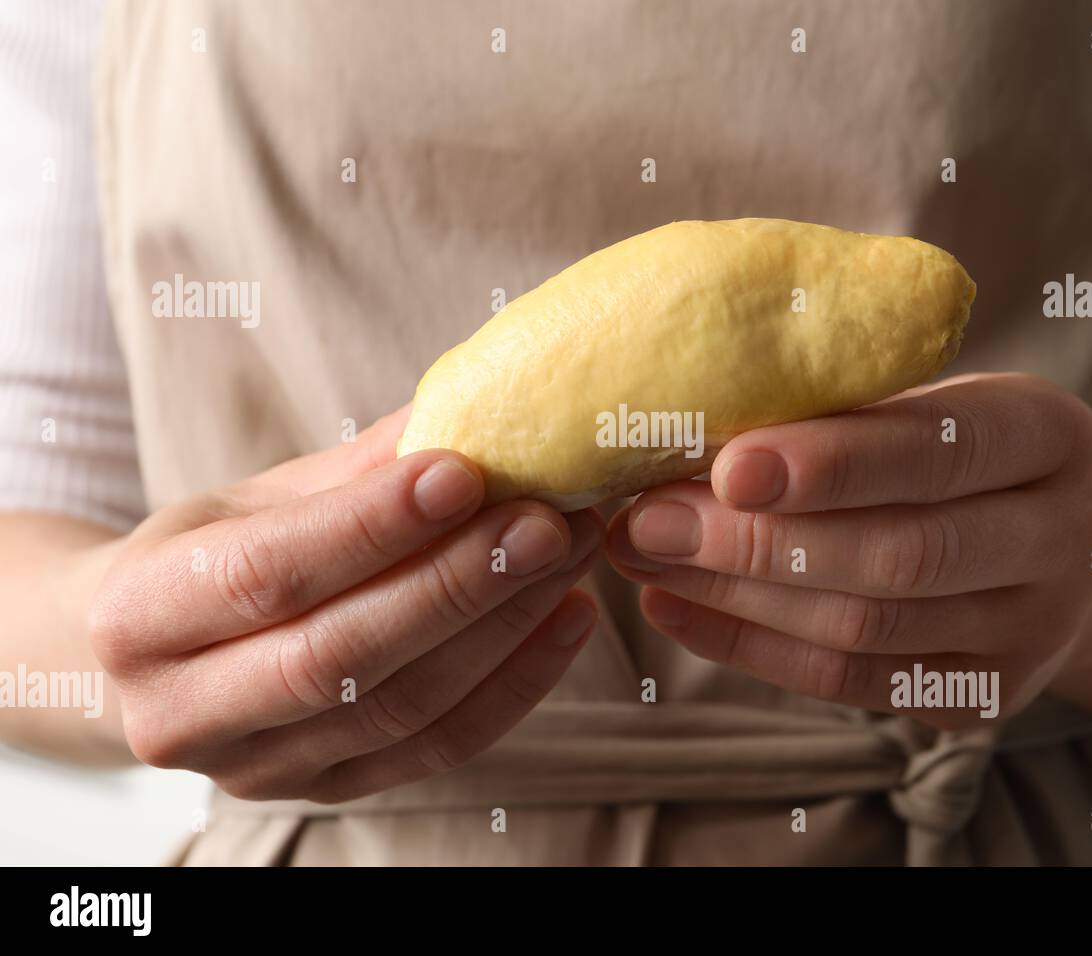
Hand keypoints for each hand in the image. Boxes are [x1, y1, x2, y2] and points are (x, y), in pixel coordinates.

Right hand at [89, 406, 601, 801]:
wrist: (152, 662)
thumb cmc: (212, 557)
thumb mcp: (257, 499)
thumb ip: (359, 467)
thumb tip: (475, 404)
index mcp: (139, 614)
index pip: (266, 571)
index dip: (370, 524)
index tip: (463, 472)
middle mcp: (180, 711)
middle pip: (338, 653)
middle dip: (455, 583)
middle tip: (544, 520)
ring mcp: (255, 769)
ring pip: (398, 708)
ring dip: (502, 630)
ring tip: (567, 555)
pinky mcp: (324, 793)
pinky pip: (436, 750)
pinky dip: (515, 685)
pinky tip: (565, 619)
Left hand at [607, 373, 1091, 728]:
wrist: (1052, 549)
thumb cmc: (955, 452)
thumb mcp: (929, 405)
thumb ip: (840, 416)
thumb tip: (686, 434)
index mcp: (1050, 435)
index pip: (940, 451)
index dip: (833, 464)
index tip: (728, 467)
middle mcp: (1065, 538)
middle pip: (900, 555)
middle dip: (759, 541)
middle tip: (649, 519)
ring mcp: (1033, 633)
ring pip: (864, 628)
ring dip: (736, 595)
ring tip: (645, 555)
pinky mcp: (981, 698)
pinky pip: (848, 684)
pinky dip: (749, 647)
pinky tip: (674, 607)